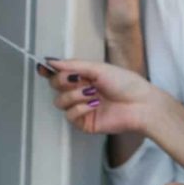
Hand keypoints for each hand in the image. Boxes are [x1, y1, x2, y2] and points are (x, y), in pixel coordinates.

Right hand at [42, 58, 175, 135]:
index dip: (48, 71)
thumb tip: (51, 61)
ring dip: (73, 95)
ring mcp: (81, 108)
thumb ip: (74, 65)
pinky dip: (79, 108)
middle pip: (55, 87)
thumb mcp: (99, 68)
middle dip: (62, 81)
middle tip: (77, 79)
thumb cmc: (126, 83)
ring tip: (92, 92)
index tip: (42, 67)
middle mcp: (80, 91)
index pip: (60, 73)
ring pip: (59, 102)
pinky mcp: (85, 123)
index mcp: (84, 76)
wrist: (141, 104)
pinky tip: (94, 104)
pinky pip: (70, 116)